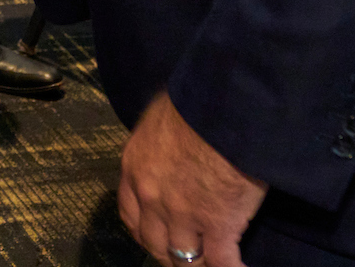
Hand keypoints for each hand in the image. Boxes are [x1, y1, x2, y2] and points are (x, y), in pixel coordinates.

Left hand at [117, 93, 267, 265]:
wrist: (223, 108)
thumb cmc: (196, 104)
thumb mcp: (160, 119)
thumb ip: (158, 145)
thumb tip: (167, 149)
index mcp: (135, 169)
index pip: (130, 216)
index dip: (145, 235)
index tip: (157, 241)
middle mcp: (151, 197)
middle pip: (155, 244)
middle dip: (169, 256)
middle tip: (184, 260)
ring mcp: (182, 215)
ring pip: (184, 260)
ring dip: (198, 266)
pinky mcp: (217, 224)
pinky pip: (220, 262)